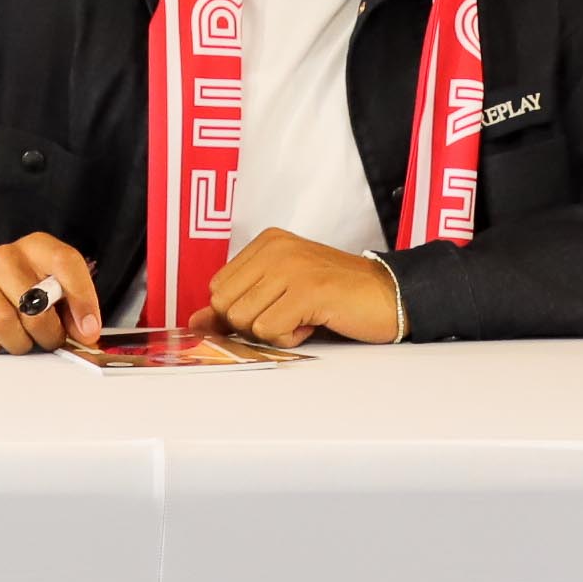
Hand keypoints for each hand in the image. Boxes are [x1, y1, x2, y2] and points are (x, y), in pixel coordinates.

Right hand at [0, 234, 101, 353]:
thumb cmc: (22, 290)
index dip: (82, 299)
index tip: (89, 331)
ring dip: (19, 343)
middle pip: (35, 305)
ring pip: (4, 323)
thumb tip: (86, 334)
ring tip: (21, 339)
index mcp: (36, 247)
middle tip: (49, 339)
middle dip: (48, 333)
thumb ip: (74, 307)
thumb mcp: (53, 288)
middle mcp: (4, 257)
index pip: (65, 263)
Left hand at [190, 231, 401, 346]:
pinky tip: (313, 322)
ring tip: (304, 316)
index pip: (217, 289)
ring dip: (275, 332)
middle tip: (290, 314)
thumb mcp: (280, 296)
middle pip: (225, 307)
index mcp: (267, 243)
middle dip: (253, 324)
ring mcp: (292, 267)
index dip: (240, 312)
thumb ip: (236, 306)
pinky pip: (270, 331)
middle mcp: (275, 248)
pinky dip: (291, 338)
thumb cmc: (335, 297)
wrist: (387, 295)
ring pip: (245, 321)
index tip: (274, 307)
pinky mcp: (308, 290)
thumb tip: (195, 322)